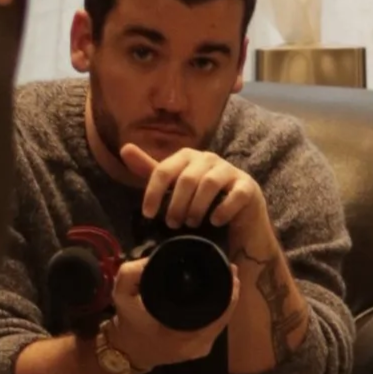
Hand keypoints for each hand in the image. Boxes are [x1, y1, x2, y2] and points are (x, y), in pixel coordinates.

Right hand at [110, 259, 240, 371]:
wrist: (126, 352)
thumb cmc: (128, 324)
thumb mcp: (121, 295)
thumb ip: (131, 273)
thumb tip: (152, 259)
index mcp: (183, 333)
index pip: (218, 311)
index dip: (228, 290)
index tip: (229, 268)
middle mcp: (198, 344)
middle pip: (225, 314)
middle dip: (230, 291)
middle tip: (230, 268)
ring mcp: (201, 348)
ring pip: (223, 320)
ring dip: (227, 299)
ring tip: (229, 277)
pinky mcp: (201, 348)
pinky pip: (216, 326)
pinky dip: (220, 309)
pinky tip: (221, 293)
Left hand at [120, 143, 272, 253]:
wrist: (237, 226)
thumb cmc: (201, 204)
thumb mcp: (173, 188)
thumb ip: (151, 171)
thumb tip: (124, 148)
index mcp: (188, 157)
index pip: (164, 170)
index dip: (153, 192)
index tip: (148, 214)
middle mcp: (209, 159)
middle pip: (186, 178)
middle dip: (176, 204)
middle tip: (172, 224)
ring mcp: (231, 172)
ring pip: (209, 183)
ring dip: (196, 207)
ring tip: (191, 225)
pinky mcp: (248, 187)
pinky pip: (236, 194)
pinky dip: (223, 209)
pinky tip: (214, 222)